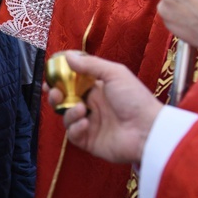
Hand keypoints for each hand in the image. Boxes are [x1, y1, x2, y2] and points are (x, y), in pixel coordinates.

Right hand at [45, 52, 162, 163]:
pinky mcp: (90, 141)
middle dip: (56, 96)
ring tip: (81, 109)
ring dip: (68, 112)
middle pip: (65, 100)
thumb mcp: (114, 74)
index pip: (73, 83)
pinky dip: (75, 127)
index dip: (60, 80)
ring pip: (66, 117)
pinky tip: (86, 123)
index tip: (50, 77)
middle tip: (55, 93)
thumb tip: (67, 56)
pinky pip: (73, 134)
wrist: (148, 130)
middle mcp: (92, 106)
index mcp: (98, 89)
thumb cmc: (135, 99)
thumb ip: (90, 64)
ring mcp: (91, 124)